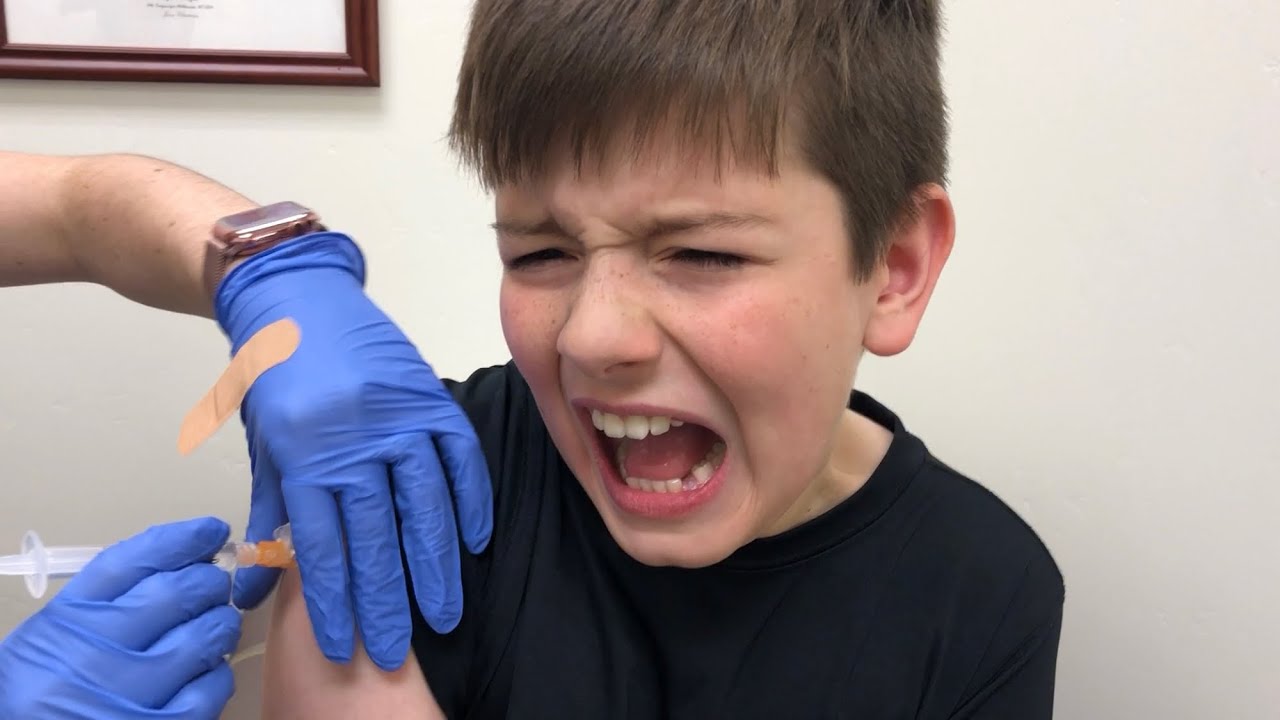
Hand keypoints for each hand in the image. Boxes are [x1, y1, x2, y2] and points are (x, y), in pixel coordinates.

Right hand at [0, 517, 240, 719]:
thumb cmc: (45, 690)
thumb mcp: (53, 638)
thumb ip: (106, 602)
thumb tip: (181, 566)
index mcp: (64, 624)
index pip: (131, 563)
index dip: (181, 541)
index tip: (211, 531)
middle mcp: (94, 657)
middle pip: (175, 593)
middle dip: (208, 581)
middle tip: (212, 585)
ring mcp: (128, 696)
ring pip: (204, 636)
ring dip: (220, 623)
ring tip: (213, 625)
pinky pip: (211, 687)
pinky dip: (217, 672)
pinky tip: (203, 671)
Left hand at [214, 231, 493, 671]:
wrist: (296, 294)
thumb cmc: (275, 372)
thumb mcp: (264, 442)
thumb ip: (272, 511)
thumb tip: (258, 584)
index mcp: (304, 454)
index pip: (323, 544)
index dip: (336, 599)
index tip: (345, 642)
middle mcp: (353, 439)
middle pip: (375, 535)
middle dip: (385, 600)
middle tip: (394, 649)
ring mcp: (397, 416)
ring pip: (424, 504)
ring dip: (435, 564)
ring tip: (444, 612)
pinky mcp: (430, 397)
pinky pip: (459, 457)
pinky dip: (471, 500)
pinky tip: (476, 541)